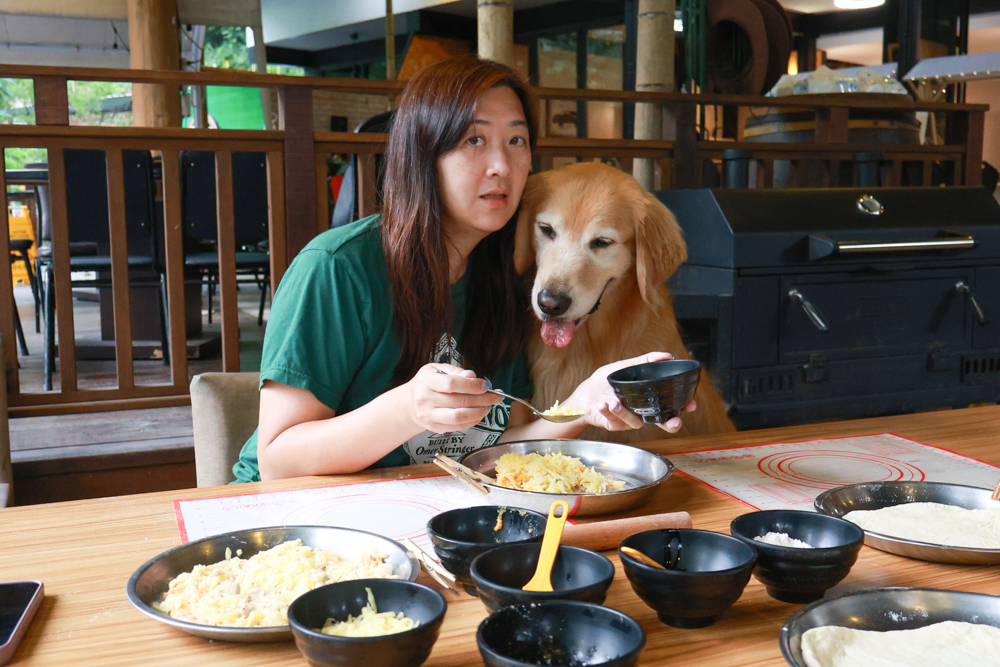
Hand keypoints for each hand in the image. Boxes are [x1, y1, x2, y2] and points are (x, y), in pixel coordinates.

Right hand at [404, 364, 500, 433]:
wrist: (410, 403)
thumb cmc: (427, 383)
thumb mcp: (437, 369)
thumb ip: (456, 371)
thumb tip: (473, 376)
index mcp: (426, 381)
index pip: (452, 384)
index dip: (472, 385)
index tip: (485, 385)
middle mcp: (425, 399)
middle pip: (458, 402)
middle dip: (482, 400)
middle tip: (495, 397)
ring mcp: (429, 416)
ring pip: (458, 417)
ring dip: (478, 413)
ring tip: (487, 407)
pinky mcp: (434, 427)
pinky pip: (457, 427)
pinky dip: (471, 421)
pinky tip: (478, 414)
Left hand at [563, 351, 696, 433]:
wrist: (583, 396)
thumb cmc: (604, 383)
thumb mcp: (624, 368)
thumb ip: (645, 362)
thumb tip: (667, 355)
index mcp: (645, 400)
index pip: (668, 406)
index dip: (681, 407)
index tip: (690, 404)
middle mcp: (640, 412)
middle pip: (661, 423)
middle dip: (670, 423)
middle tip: (674, 422)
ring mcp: (628, 420)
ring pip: (635, 422)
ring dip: (625, 413)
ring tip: (615, 402)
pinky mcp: (613, 425)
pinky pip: (614, 421)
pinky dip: (609, 413)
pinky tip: (603, 405)